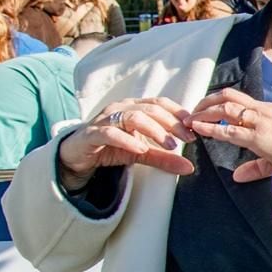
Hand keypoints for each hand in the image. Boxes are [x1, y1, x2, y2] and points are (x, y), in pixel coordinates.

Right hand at [57, 97, 195, 186]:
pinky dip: (127, 140)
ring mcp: (105, 119)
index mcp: (135, 107)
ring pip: (133, 117)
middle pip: (151, 109)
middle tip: (187, 139)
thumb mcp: (142, 153)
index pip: (161, 103)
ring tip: (169, 145)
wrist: (77, 155)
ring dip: (154, 131)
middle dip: (172, 124)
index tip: (194, 130)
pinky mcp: (92, 133)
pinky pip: (110, 133)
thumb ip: (164, 158)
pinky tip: (140, 149)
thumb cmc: (111, 147)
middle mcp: (120, 108)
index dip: (179, 114)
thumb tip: (189, 168)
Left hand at [187, 88, 271, 182]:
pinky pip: (229, 129)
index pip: (237, 98)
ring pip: (225, 107)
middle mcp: (263, 111)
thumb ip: (254, 165)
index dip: (217, 102)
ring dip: (203, 112)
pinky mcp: (259, 136)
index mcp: (268, 110)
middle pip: (227, 96)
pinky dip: (210, 127)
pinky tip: (198, 129)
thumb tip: (236, 176)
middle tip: (191, 113)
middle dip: (205, 102)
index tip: (203, 110)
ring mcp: (261, 121)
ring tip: (190, 121)